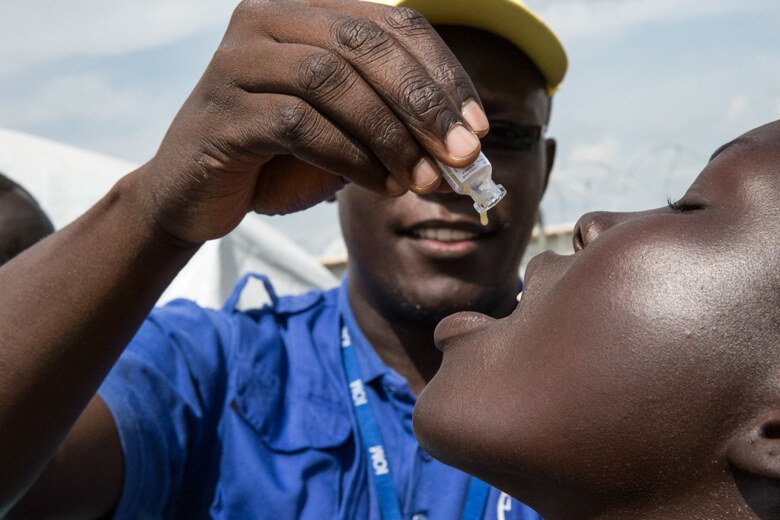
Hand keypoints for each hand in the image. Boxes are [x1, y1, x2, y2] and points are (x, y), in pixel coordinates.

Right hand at [140, 0, 487, 244]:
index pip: (392, 22)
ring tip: (420, 180)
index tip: (477, 126)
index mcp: (306, 10)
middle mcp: (267, 18)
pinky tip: (379, 185)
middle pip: (363, 42)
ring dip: (389, 134)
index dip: (443, 72)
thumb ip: (394, 121)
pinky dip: (350, 157)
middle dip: (423, 102)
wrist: (198, 194)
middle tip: (462, 154)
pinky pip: (298, 124)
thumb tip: (466, 144)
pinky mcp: (222, 109)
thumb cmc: (280, 158)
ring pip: (331, 78)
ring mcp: (238, 60)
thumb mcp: (347, 129)